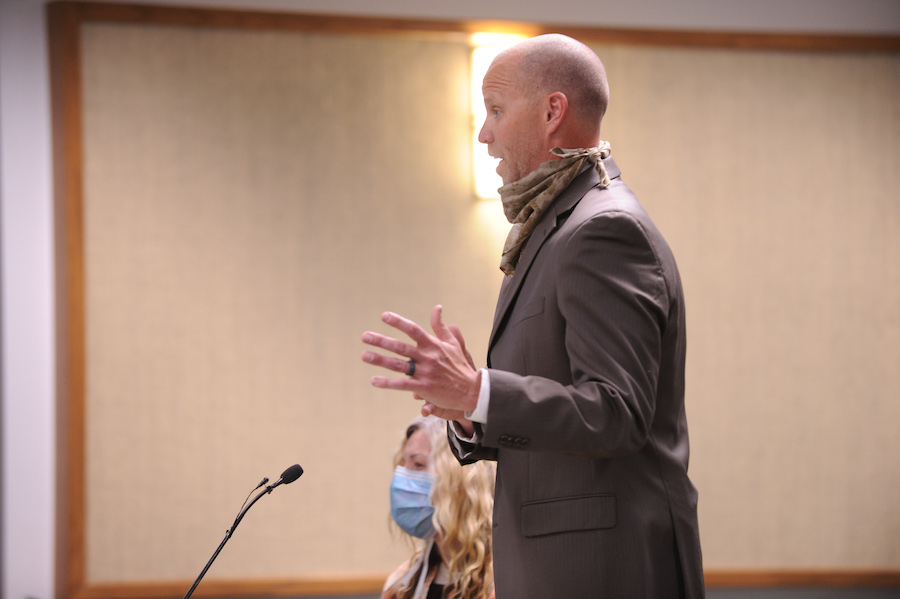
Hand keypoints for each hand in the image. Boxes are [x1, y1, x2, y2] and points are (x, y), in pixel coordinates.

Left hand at [361, 305, 479, 416]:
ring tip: (364, 355)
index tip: (384, 316)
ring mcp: (425, 373)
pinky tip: (374, 380)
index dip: (398, 322)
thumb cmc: (460, 366)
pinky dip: (387, 383)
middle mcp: (427, 357)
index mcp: (433, 345)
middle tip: (365, 336)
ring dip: (380, 360)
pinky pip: (402, 385)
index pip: (413, 330)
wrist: (471, 391)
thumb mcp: (453, 343)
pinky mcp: (424, 388)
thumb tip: (437, 308)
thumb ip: (441, 326)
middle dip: (381, 341)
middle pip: (400, 347)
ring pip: (398, 365)